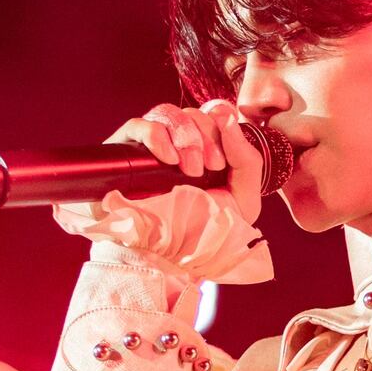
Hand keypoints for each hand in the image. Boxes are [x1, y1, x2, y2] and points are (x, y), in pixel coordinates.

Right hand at [105, 98, 264, 224]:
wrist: (170, 257)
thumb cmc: (206, 231)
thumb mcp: (242, 199)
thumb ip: (246, 160)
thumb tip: (228, 117)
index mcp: (207, 149)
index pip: (213, 115)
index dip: (220, 125)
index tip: (220, 162)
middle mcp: (178, 144)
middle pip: (192, 113)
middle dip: (205, 136)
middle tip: (207, 168)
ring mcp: (151, 147)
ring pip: (167, 113)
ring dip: (184, 135)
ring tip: (189, 169)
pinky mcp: (125, 154)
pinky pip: (137, 125)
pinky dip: (155, 135)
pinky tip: (167, 158)